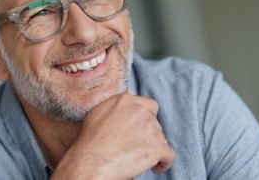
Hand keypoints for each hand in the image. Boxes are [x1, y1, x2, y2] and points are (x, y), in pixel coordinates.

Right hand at [52, 93, 174, 178]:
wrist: (91, 161)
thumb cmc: (90, 141)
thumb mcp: (98, 113)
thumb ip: (117, 103)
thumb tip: (131, 91)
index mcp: (126, 101)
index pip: (149, 106)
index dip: (147, 120)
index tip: (141, 130)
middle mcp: (140, 111)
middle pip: (155, 124)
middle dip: (148, 136)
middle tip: (135, 147)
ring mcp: (150, 128)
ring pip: (161, 139)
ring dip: (153, 149)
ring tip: (138, 159)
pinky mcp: (157, 146)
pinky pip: (168, 155)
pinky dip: (164, 163)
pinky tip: (154, 168)